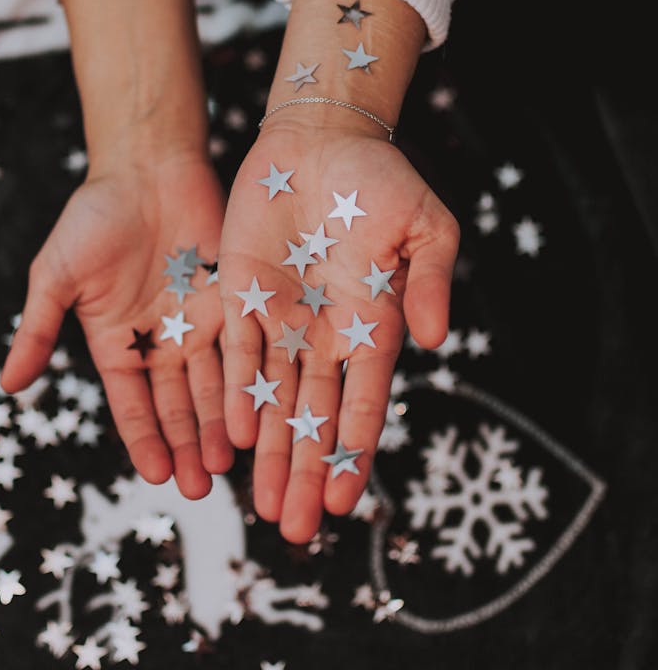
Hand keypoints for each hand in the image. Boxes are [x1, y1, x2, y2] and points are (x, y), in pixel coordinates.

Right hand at [0, 150, 233, 497]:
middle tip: (201, 487)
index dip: (144, 440)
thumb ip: (38, 330)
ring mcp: (200, 324)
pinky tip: (261, 412)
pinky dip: (250, 381)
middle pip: (178, 407)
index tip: (157, 475)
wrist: (147, 168)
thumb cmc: (95, 217)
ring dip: (222, 425)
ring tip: (231, 463)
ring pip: (215, 387)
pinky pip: (245, 348)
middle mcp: (162, 343)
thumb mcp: (56, 276)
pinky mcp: (235, 301)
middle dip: (188, 447)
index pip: (133, 405)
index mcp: (119, 344)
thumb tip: (8, 387)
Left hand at [219, 122, 458, 542]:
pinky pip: (238, 356)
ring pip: (274, 401)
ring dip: (271, 453)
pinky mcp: (241, 298)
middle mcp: (325, 334)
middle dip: (306, 472)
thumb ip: (429, 282)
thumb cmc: (380, 181)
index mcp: (372, 324)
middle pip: (314, 417)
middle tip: (296, 530)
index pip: (363, 401)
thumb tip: (435, 340)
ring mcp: (282, 319)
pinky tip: (234, 440)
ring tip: (267, 507)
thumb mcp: (424, 226)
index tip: (346, 503)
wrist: (320, 140)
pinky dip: (237, 396)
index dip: (353, 452)